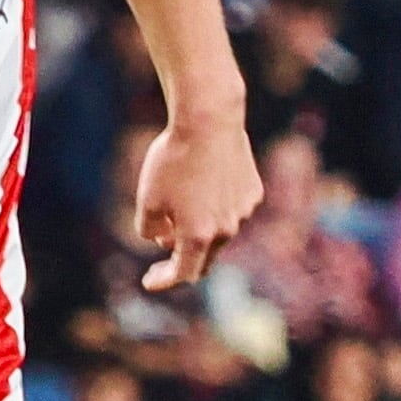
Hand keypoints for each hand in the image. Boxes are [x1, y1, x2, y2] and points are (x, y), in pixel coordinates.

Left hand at [132, 108, 261, 293]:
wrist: (209, 120)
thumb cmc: (173, 159)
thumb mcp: (148, 198)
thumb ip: (149, 230)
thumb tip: (161, 239)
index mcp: (198, 236)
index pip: (183, 274)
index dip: (164, 281)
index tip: (149, 281)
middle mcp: (226, 230)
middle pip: (204, 260)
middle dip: (182, 262)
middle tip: (162, 257)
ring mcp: (244, 212)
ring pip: (220, 234)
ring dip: (200, 233)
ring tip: (179, 212)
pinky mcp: (253, 193)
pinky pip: (232, 210)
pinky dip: (215, 210)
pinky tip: (202, 188)